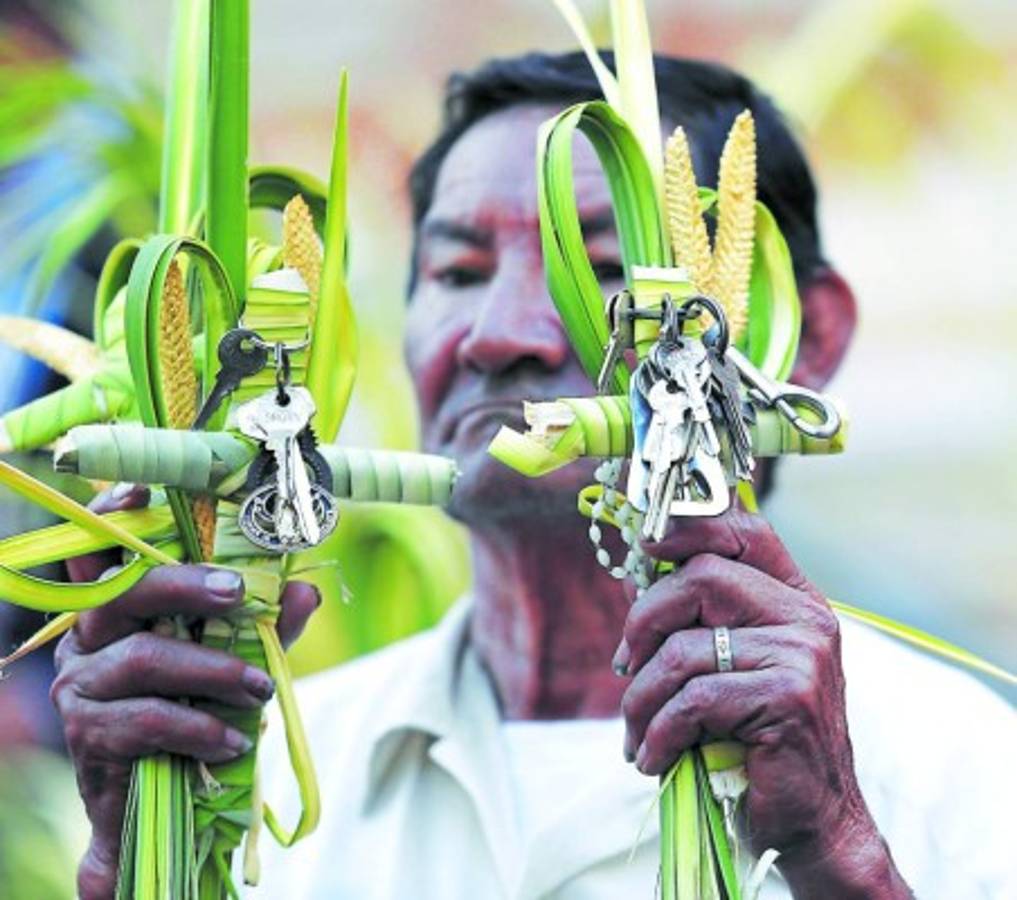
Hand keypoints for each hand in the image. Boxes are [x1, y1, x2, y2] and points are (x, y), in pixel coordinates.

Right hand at [51, 483, 320, 899]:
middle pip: (124, 592)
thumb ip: (266, 628)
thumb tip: (306, 589)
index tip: (144, 491)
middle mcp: (88, 637)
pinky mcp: (88, 734)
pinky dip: (198, 727)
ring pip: (143, 658)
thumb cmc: (192, 714)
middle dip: (185, 586)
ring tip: (259, 690)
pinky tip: (233, 740)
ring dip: (213, 672)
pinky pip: (146, 720)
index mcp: (119, 608)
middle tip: (238, 595)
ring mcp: (80, 685)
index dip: (115, 516)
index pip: (103, 550)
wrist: (155, 803)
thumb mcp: (234, 664)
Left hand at [615, 507, 911, 898]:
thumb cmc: (757, 741)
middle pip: (700, 576)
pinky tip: (653, 757)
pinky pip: (694, 701)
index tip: (647, 543)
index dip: (690, 525)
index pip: (744, 531)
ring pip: (684, 649)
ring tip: (637, 732)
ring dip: (642, 698)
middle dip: (643, 622)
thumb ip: (698, 619)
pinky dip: (659, 733)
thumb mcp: (732, 667)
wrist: (813, 821)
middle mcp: (805, 618)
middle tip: (625, 666)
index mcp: (794, 600)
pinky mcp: (789, 699)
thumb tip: (636, 573)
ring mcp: (802, 656)